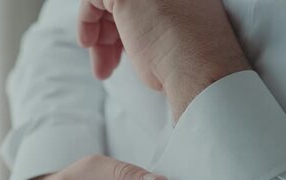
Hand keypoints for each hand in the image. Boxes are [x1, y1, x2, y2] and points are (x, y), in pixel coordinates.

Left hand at [77, 0, 249, 117]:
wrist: (199, 68)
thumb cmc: (193, 66)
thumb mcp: (178, 40)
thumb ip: (157, 30)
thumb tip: (140, 40)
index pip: (146, 5)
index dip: (128, 25)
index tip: (122, 49)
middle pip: (125, 5)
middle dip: (111, 34)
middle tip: (110, 64)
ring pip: (109, 3)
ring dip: (101, 36)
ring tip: (103, 67)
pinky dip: (86, 20)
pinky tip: (89, 44)